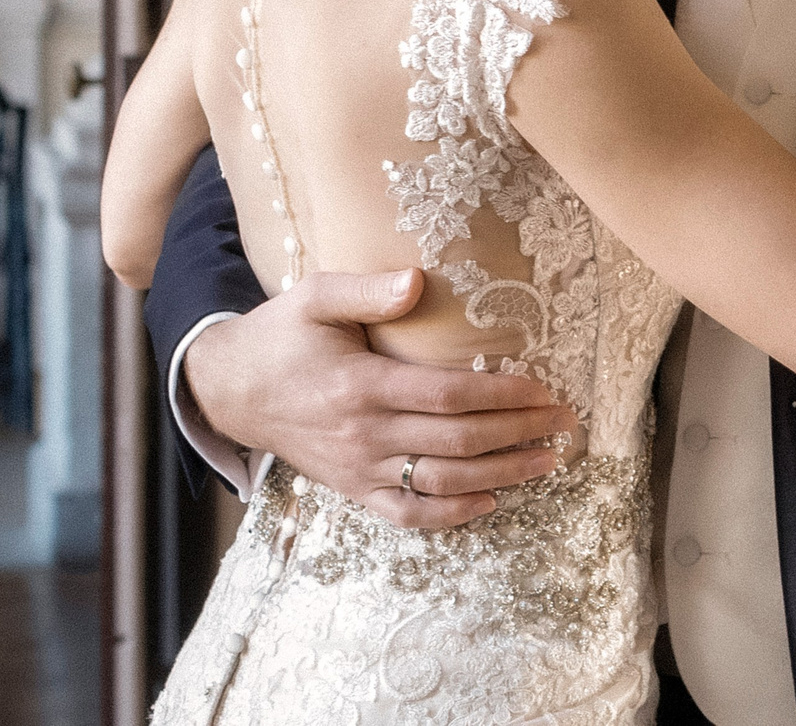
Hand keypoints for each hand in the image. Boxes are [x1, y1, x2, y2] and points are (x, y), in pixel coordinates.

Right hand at [185, 269, 576, 530]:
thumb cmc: (281, 337)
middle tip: (566, 423)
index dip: (502, 395)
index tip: (544, 390)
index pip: (449, 396)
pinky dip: (449, 515)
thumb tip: (416, 280)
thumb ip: (366, 289)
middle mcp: (363, 435)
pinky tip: (490, 502)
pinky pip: (405, 514)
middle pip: (456, 442)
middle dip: (519, 434)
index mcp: (361, 386)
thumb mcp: (314, 297)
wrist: (230, 390)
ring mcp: (357, 469)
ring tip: (548, 462)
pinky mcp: (351, 490)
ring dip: (501, 475)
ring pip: (441, 483)